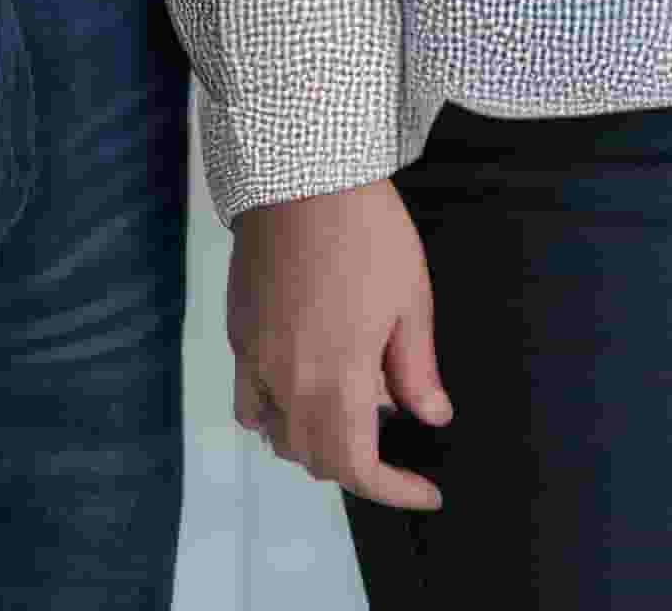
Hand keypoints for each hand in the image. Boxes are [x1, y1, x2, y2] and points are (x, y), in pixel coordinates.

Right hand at [230, 180, 451, 510]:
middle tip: (399, 454)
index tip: (426, 492)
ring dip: (318, 445)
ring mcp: (254, 362)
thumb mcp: (410, 301)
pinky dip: (277, 419)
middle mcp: (286, 382)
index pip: (357, 466)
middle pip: (316, 459)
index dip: (393, 490)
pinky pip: (250, 405)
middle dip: (361, 468)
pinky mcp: (239, 339)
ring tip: (359, 419)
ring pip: (280, 439)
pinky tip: (306, 394)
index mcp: (336, 377)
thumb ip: (416, 370)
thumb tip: (431, 417)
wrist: (300, 178)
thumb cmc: (366, 233)